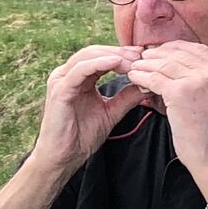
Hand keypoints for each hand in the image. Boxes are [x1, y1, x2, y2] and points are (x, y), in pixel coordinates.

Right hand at [0, 45, 148, 208]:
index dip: (123, 54)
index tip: (145, 56)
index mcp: (78, 78)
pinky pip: (80, 70)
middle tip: (142, 54)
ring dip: (113, 55)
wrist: (64, 157)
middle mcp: (67, 75)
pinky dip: (99, 63)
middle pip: (95, 51)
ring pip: (88, 56)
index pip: (101, 56)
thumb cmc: (81, 136)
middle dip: (120, 51)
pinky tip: (117, 62)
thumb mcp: (110, 112)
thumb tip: (147, 85)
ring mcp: (61, 80)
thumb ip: (126, 97)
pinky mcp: (60, 89)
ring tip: (133, 59)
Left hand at [123, 41, 207, 199]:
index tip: (158, 53)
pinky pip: (154, 78)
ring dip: (145, 65)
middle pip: (178, 53)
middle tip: (140, 59)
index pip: (196, 48)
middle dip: (156, 55)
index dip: (173, 48)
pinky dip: (141, 77)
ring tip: (133, 69)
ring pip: (163, 64)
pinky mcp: (181, 92)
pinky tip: (133, 79)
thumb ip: (204, 79)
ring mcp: (199, 80)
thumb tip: (177, 65)